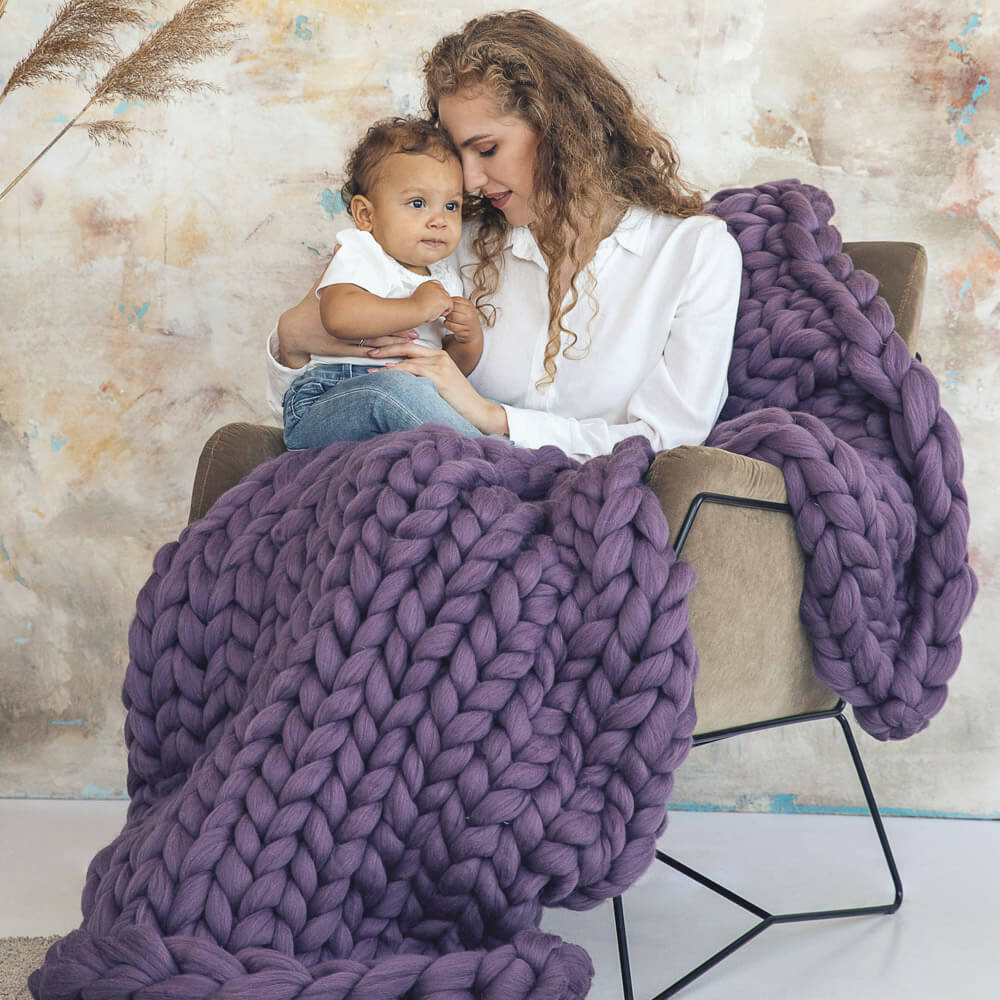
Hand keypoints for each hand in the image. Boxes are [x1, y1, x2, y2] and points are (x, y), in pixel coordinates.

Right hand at [278, 245, 418, 362]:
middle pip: (379, 329)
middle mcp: (348, 326)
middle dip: (399, 330)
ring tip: (411, 340)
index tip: (410, 311)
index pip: (374, 310)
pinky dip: (380, 354)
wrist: (295, 332)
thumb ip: (334, 266)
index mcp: (345, 309)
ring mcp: (346, 341)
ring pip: (375, 344)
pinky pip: (365, 354)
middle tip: (418, 329)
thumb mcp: (322, 285)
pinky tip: (394, 355)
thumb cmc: (310, 306)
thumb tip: (340, 246)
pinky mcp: (343, 352)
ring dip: (394, 343)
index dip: (393, 312)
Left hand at [367, 342, 506, 434]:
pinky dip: (396, 372)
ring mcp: (441, 365)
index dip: (392, 345)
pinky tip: (384, 375)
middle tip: (367, 351)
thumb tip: (401, 379)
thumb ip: (424, 377)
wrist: (478, 411)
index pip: (411, 345)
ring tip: (370, 369)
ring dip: (386, 363)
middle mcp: (440, 356)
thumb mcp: (440, 384)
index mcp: (440, 356)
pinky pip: (412, 371)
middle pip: (407, 346)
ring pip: (407, 359)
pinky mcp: (440, 376)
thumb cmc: (458, 402)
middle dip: (385, 347)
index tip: (376, 348)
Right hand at [410, 280, 452, 322]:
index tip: (434, 301)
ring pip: (448, 300)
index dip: (438, 295)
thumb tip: (432, 301)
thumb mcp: (419, 297)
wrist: (414, 310)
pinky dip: (445, 312)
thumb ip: (427, 295)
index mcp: (427, 284)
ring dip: (443, 307)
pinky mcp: (445, 299)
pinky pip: (450, 306)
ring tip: (434, 311)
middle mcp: (435, 286)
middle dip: (441, 301)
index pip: (438, 285)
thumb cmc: (414, 307)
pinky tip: (438, 313)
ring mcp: (441, 292)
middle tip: (433, 308)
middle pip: (444, 293)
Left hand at [442, 296, 482, 343]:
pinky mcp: (462, 331)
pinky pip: (450, 326)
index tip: (448, 305)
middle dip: (448, 310)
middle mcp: (470, 314)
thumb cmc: (468, 319)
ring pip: (451, 317)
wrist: (474, 333)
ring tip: (448, 318)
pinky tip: (450, 324)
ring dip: (447, 318)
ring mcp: (467, 323)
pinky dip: (447, 324)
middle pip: (453, 308)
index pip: (456, 300)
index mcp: (470, 305)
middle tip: (447, 312)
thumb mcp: (466, 308)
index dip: (449, 302)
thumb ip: (457, 302)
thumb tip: (445, 298)